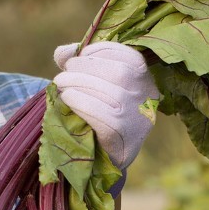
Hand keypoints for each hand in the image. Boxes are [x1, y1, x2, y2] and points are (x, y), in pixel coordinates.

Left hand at [53, 42, 158, 167]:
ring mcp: (138, 118)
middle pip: (120, 73)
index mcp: (145, 81)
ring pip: (111, 93)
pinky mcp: (124, 135)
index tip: (81, 56)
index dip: (103, 51)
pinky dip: (81, 103)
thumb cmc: (97, 115)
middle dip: (85, 68)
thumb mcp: (95, 85)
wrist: (102, 158)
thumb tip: (63, 52)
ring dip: (79, 84)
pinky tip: (68, 101)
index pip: (132, 57)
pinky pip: (103, 115)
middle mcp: (148, 98)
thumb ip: (81, 65)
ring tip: (61, 86)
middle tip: (63, 75)